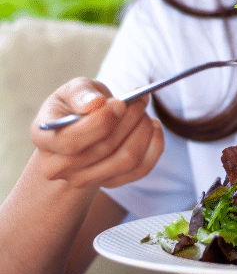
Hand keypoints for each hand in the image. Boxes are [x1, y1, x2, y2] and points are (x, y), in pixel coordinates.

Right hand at [30, 77, 163, 188]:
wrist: (83, 130)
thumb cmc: (77, 106)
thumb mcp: (73, 90)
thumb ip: (81, 93)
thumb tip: (95, 104)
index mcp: (45, 140)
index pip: (72, 141)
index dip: (101, 122)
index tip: (120, 102)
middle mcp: (60, 167)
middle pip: (105, 149)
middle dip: (129, 120)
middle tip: (140, 100)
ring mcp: (86, 179)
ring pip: (126, 160)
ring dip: (143, 131)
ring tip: (144, 112)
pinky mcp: (112, 183)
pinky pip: (141, 169)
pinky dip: (154, 146)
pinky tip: (154, 126)